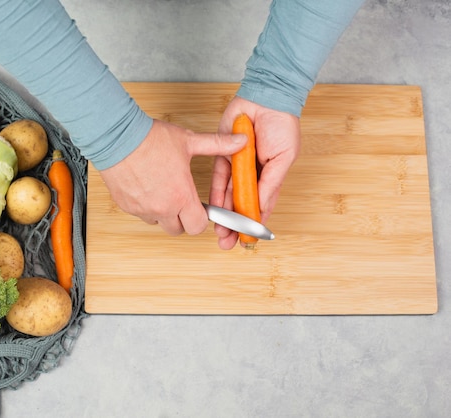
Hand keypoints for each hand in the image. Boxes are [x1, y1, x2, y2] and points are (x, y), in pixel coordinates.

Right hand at [100, 119, 245, 235]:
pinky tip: (146, 187)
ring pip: (158, 222)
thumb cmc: (150, 139)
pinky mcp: (126, 206)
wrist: (116, 136)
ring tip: (162, 190)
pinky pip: (140, 214)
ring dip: (163, 213)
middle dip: (183, 218)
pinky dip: (145, 206)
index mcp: (181, 195)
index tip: (200, 207)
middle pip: (178, 230)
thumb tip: (240, 141)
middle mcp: (161, 207)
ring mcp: (142, 209)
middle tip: (182, 200)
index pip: (198, 226)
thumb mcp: (188, 141)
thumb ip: (217, 144)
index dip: (201, 218)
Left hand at [210, 96, 300, 249]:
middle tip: (228, 242)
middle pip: (242, 205)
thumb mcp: (283, 158)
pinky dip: (216, 194)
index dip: (254, 223)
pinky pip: (218, 178)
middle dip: (235, 225)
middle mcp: (252, 174)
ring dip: (224, 215)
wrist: (266, 98)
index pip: (261, 206)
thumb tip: (260, 206)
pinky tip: (214, 210)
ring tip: (220, 233)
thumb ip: (271, 183)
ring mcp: (237, 166)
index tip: (247, 240)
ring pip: (229, 196)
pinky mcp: (223, 155)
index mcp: (271, 177)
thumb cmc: (282, 126)